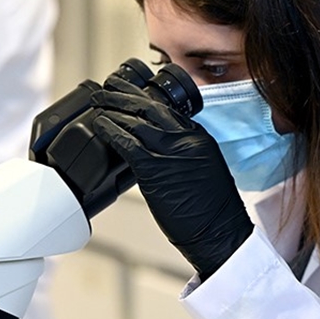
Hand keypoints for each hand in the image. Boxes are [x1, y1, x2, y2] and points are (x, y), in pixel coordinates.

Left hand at [91, 73, 252, 279]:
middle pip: (149, 105)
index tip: (130, 91)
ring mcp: (169, 152)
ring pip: (135, 120)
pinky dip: (111, 131)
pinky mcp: (154, 169)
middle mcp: (185, 138)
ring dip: (112, 107)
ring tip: (98, 100)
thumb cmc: (213, 210)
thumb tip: (158, 149)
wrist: (221, 233)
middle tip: (109, 85)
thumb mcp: (204, 168)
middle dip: (125, 93)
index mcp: (198, 136)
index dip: (144, 96)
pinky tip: (100, 125)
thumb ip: (182, 152)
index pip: (167, 108)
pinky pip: (127, 142)